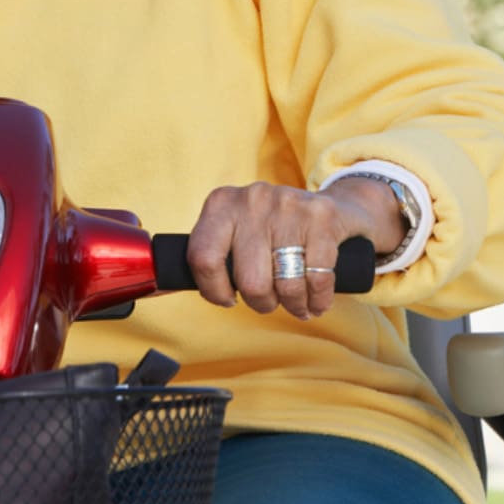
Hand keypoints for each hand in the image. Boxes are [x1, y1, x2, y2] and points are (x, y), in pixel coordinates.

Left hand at [186, 182, 395, 318]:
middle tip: (270, 303)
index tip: (227, 299)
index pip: (203, 258)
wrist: (336, 206)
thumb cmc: (276, 230)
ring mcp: (288, 204)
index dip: (214, 290)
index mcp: (221, 203)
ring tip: (298, 305)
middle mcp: (252, 199)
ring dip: (294, 305)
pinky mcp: (322, 216)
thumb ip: (214, 254)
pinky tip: (316, 301)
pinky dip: (318, 300)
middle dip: (261, 303)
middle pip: (248, 280)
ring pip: (284, 283)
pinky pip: (316, 278)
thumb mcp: (239, 230)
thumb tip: (167, 285)